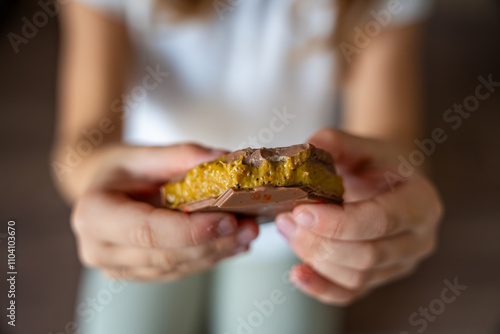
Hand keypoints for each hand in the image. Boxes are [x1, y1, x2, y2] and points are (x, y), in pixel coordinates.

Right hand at [71, 144, 258, 280]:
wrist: (99, 188)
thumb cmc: (119, 169)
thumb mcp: (143, 153)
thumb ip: (182, 156)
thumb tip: (225, 159)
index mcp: (94, 215)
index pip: (148, 231)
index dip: (191, 230)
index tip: (229, 219)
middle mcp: (99, 249)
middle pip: (166, 255)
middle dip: (213, 243)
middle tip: (250, 227)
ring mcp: (117, 268)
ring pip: (176, 268)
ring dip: (216, 253)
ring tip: (247, 234)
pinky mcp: (137, 273)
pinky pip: (177, 270)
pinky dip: (207, 257)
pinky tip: (232, 244)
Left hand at [276, 129, 442, 304]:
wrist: (388, 182)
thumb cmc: (375, 163)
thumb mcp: (360, 145)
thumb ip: (335, 143)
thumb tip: (303, 151)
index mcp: (420, 202)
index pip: (381, 221)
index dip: (338, 223)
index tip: (301, 212)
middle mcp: (418, 240)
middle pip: (367, 255)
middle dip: (319, 242)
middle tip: (286, 220)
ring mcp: (401, 264)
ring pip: (356, 277)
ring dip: (314, 258)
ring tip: (286, 231)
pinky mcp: (380, 278)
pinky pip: (350, 294)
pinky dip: (321, 288)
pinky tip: (297, 274)